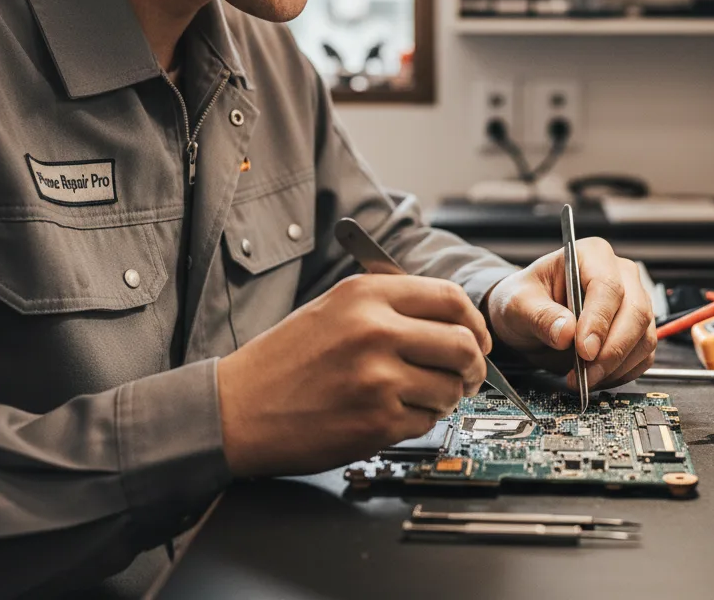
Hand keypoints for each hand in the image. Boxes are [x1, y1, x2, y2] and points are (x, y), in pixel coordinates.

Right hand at [217, 275, 489, 476]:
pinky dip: (420, 420)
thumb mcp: (335, 306)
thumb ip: (391, 304)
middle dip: (473, 365)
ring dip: (446, 396)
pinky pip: (427, 420)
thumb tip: (451, 317)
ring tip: (420, 395)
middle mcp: (376, 329)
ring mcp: (378, 376)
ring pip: (450, 386)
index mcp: (367, 294)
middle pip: (463, 344)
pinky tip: (393, 413)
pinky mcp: (376, 419)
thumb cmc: (283, 359)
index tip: (476, 338)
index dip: (474, 322)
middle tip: (466, 375)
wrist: (237, 407)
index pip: (451, 298)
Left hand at [485, 238, 655, 389]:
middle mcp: (619, 274)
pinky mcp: (637, 329)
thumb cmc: (525, 300)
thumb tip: (565, 332)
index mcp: (590, 255)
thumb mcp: (519, 304)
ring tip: (583, 378)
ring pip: (644, 336)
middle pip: (635, 312)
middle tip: (585, 372)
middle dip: (611, 349)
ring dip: (616, 365)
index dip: (599, 320)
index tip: (583, 350)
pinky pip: (643, 355)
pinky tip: (596, 377)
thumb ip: (541, 316)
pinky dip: (622, 372)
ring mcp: (633, 301)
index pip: (608, 286)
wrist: (529, 317)